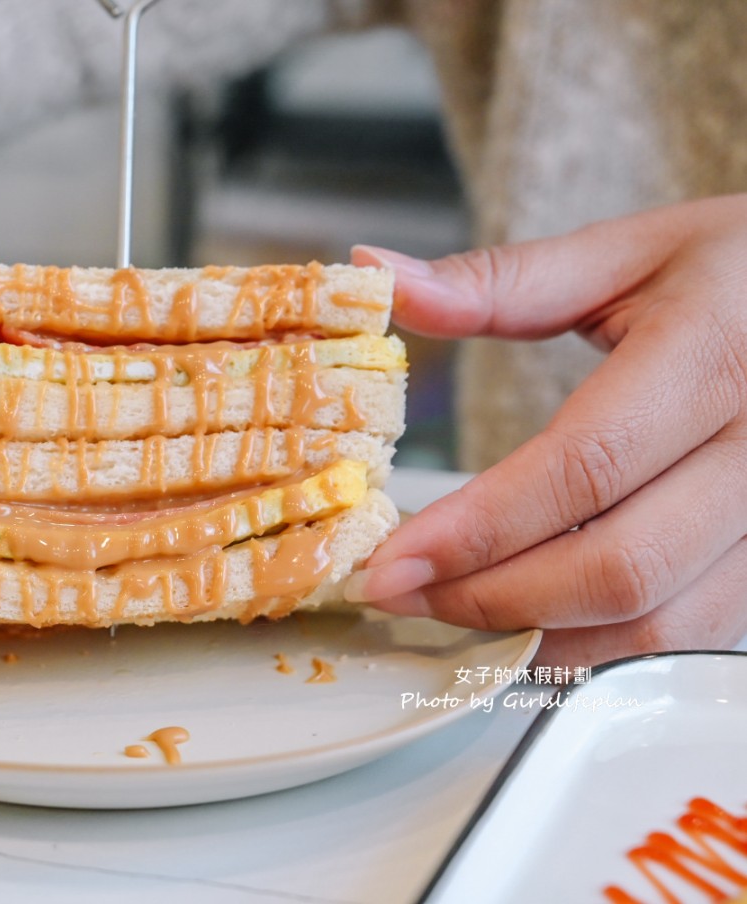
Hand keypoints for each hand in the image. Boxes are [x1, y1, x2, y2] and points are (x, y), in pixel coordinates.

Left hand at [347, 195, 746, 666]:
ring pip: (656, 621)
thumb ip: (497, 280)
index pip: (583, 466)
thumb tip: (376, 272)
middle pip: (616, 566)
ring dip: (537, 634)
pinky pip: (687, 634)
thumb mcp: (626, 251)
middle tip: (397, 591)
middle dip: (489, 595)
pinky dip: (596, 643)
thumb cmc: (739, 271)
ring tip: (446, 608)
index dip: (478, 526)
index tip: (391, 557)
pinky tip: (527, 620)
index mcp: (716, 353)